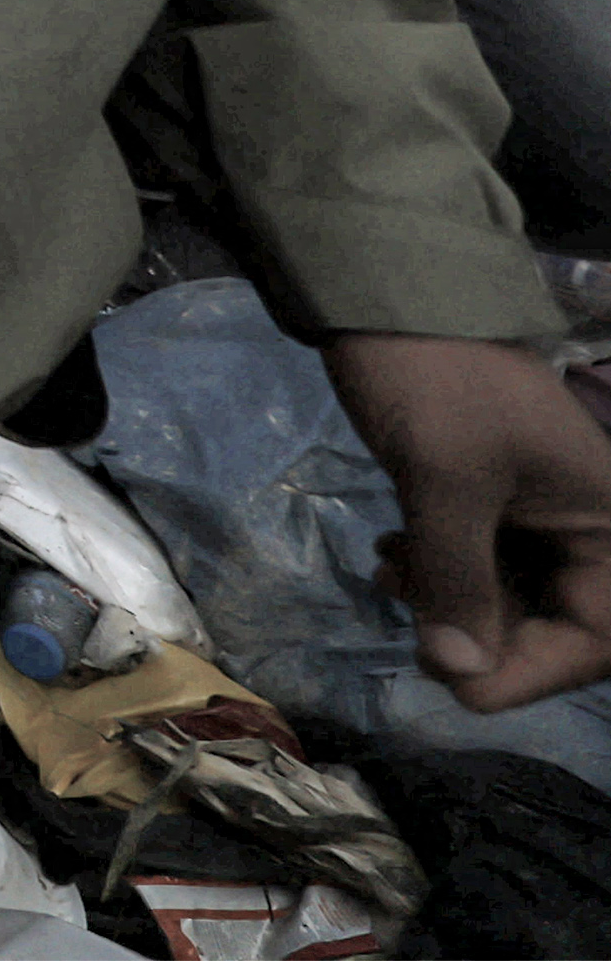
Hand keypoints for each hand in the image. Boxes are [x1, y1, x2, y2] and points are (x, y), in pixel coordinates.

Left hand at [332, 328, 610, 709]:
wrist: (386, 295)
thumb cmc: (433, 380)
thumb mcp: (445, 480)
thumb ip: (458, 580)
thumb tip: (459, 673)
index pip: (596, 636)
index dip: (528, 670)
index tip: (453, 680)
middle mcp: (591, 530)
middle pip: (554, 628)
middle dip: (478, 632)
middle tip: (407, 605)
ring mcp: (542, 517)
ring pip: (510, 602)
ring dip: (450, 603)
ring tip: (393, 567)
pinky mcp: (496, 504)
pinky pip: (482, 568)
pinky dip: (440, 574)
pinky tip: (395, 551)